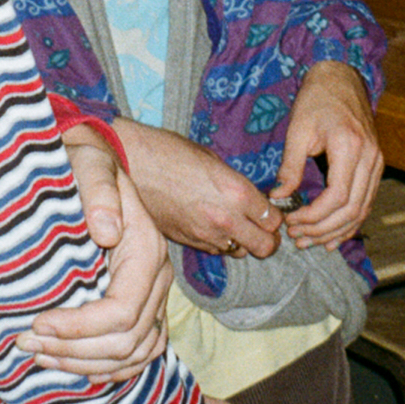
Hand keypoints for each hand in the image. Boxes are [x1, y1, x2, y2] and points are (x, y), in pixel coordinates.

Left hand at [15, 142, 170, 379]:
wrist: (92, 167)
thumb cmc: (82, 167)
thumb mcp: (88, 165)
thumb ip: (98, 191)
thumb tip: (106, 232)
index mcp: (147, 248)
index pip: (122, 310)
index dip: (79, 327)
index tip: (36, 323)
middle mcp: (158, 278)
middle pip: (127, 340)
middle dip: (74, 350)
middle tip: (25, 343)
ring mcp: (154, 296)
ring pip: (134, 354)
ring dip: (84, 363)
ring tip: (39, 356)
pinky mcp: (144, 307)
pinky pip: (138, 353)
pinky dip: (107, 368)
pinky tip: (72, 366)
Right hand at [114, 119, 284, 258]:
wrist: (129, 163)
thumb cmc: (168, 152)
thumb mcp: (211, 159)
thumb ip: (235, 183)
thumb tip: (248, 197)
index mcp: (236, 192)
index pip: (274, 219)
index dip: (275, 215)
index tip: (269, 210)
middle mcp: (225, 219)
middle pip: (266, 246)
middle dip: (268, 237)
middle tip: (262, 226)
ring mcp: (205, 235)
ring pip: (240, 252)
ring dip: (242, 240)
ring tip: (233, 225)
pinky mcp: (187, 243)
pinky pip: (215, 250)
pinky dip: (219, 242)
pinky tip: (210, 225)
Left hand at [275, 62, 382, 248]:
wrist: (341, 77)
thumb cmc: (317, 99)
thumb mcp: (297, 130)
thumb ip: (290, 166)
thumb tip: (278, 197)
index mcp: (350, 147)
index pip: (337, 197)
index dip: (314, 217)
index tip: (292, 222)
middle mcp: (370, 158)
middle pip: (352, 209)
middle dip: (323, 229)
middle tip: (298, 237)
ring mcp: (377, 162)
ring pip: (362, 209)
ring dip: (337, 230)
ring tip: (311, 241)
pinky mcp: (375, 164)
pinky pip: (366, 201)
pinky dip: (350, 221)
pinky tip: (333, 235)